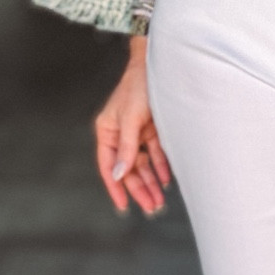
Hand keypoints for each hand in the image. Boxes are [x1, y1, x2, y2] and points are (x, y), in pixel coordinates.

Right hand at [95, 38, 172, 214]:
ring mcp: (137, 133)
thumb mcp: (130, 119)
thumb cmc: (139, 87)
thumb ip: (126, 148)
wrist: (161, 65)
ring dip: (151, 183)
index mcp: (107, 131)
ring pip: (143, 164)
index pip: (108, 166)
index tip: (124, 206)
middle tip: (151, 208)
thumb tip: (118, 174)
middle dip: (139, 189)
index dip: (115, 188)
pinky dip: (161, 167)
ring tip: (160, 201)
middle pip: (128, 169)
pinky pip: (156, 154)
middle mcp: (121, 134)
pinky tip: (166, 181)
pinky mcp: (153, 130)